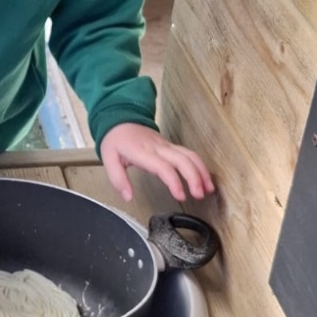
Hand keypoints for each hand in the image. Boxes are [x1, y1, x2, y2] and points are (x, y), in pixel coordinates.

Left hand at [100, 122, 214, 204]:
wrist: (120, 120)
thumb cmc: (116, 140)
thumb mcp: (109, 159)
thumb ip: (118, 179)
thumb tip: (128, 196)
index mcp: (143, 152)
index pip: (163, 167)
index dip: (174, 182)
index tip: (181, 196)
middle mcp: (158, 148)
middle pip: (183, 160)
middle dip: (194, 177)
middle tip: (199, 195)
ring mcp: (166, 145)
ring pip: (190, 155)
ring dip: (201, 171)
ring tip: (208, 189)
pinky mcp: (170, 145)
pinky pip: (189, 154)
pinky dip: (199, 166)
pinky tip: (203, 178)